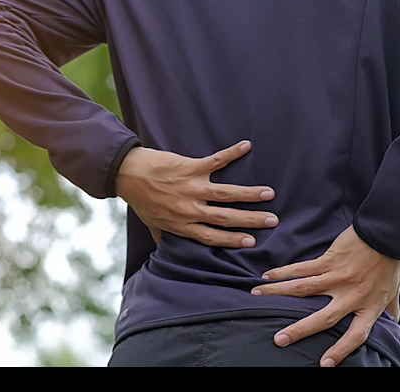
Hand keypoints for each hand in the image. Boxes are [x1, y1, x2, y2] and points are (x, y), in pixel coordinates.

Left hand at [116, 140, 278, 247]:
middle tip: (273, 220)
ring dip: (249, 194)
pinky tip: (246, 146)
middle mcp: (189, 208)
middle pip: (225, 217)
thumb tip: (167, 253)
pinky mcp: (190, 167)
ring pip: (225, 194)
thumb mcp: (152, 223)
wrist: (126, 173)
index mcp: (182, 224)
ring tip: (269, 194)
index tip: (252, 242)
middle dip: (250, 220)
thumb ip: (164, 237)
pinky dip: (231, 153)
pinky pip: (215, 161)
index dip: (232, 240)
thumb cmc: (140, 199)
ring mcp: (191, 187)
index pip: (212, 236)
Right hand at [251, 225, 399, 366]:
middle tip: (278, 340)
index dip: (341, 350)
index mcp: (369, 306)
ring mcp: (338, 277)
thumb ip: (390, 310)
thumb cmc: (390, 263)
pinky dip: (283, 274)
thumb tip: (394, 326)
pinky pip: (301, 269)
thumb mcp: (392, 291)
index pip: (356, 335)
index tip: (324, 364)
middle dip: (299, 330)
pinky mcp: (328, 260)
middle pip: (323, 318)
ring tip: (257, 298)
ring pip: (303, 290)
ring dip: (278, 294)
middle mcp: (352, 295)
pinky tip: (267, 276)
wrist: (387, 234)